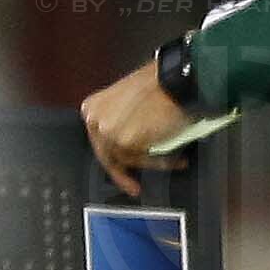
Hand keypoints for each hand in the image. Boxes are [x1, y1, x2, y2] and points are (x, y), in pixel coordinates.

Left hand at [79, 60, 186, 193]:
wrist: (176, 82)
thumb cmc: (162, 84)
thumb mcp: (131, 99)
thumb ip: (123, 119)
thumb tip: (134, 138)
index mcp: (92, 106)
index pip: (99, 139)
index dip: (114, 155)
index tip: (121, 168)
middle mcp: (95, 119)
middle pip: (110, 153)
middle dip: (125, 171)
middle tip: (133, 186)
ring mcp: (108, 132)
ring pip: (128, 159)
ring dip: (152, 163)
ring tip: (174, 161)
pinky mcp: (125, 142)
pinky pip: (143, 161)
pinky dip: (161, 163)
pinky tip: (176, 160)